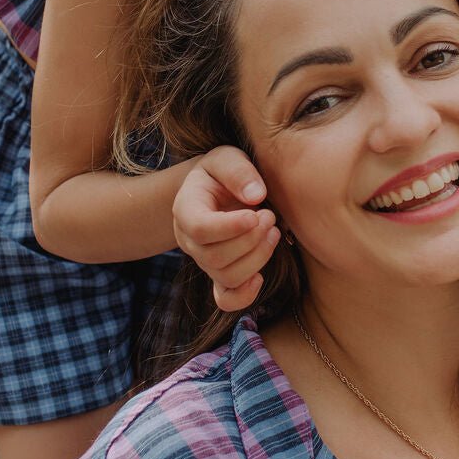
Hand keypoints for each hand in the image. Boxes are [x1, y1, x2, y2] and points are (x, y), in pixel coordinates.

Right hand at [172, 147, 278, 311]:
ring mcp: (203, 261)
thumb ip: (239, 172)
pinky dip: (244, 296)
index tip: (256, 213)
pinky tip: (261, 277)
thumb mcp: (227, 158)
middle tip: (270, 216)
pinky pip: (226, 299)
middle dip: (250, 241)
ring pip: (227, 277)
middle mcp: (189, 241)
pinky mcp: (219, 275)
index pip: (199, 228)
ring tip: (273, 231)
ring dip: (257, 258)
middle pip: (214, 257)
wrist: (216, 190)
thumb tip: (256, 196)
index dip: (230, 226)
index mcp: (185, 209)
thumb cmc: (222, 172)